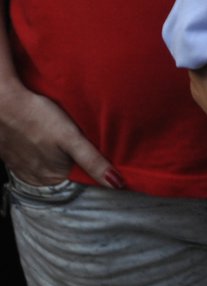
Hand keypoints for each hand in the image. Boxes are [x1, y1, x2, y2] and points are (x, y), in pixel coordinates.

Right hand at [0, 82, 118, 187]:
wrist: (2, 103)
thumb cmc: (37, 116)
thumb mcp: (72, 138)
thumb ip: (93, 162)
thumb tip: (116, 183)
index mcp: (52, 177)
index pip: (79, 182)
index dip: (93, 172)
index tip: (101, 160)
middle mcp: (35, 178)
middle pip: (64, 175)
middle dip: (76, 164)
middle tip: (81, 145)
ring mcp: (21, 168)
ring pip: (48, 167)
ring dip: (58, 158)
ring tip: (62, 141)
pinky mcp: (12, 156)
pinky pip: (32, 159)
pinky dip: (41, 152)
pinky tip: (45, 139)